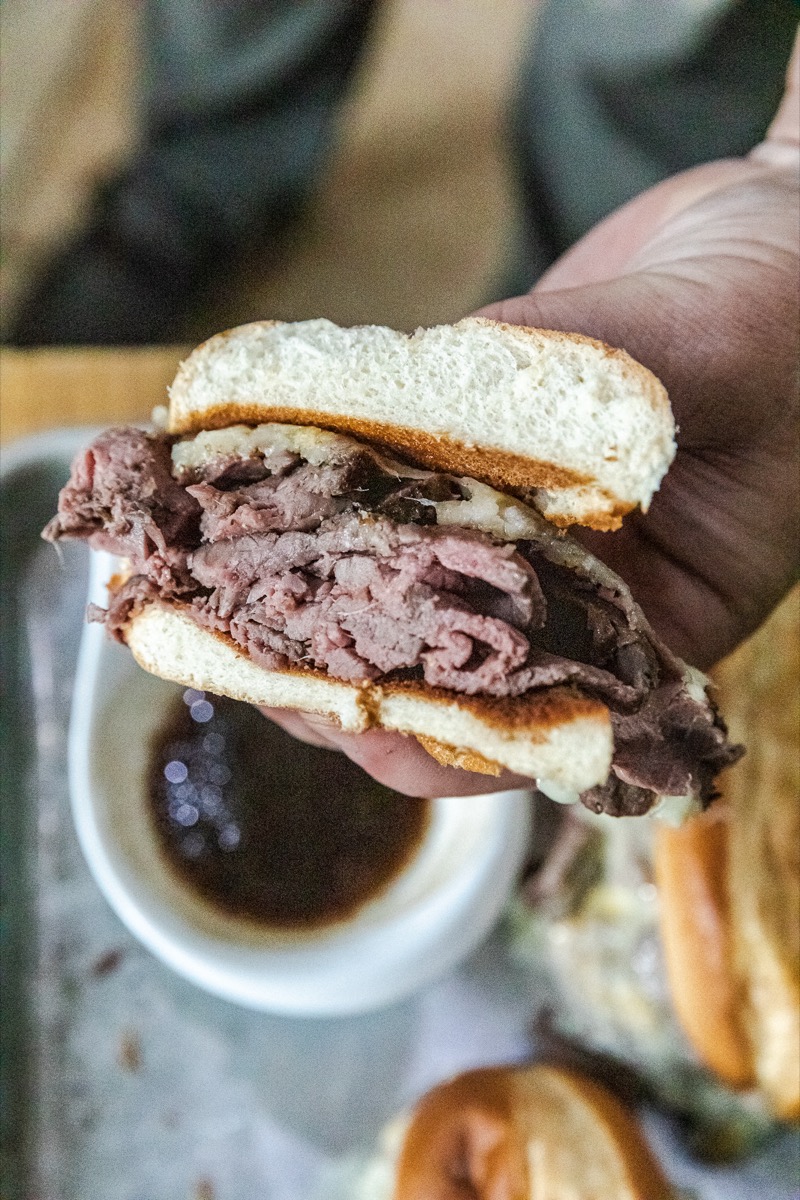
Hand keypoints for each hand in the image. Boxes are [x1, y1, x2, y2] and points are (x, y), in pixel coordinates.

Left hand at [261, 40, 798, 796]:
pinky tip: (253, 474)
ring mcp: (519, 520)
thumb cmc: (795, 307)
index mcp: (659, 619)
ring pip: (405, 578)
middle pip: (451, 665)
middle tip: (244, 651)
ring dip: (316, 582)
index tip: (348, 718)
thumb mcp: (724, 356)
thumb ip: (600, 397)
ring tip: (218, 583)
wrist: (780, 231)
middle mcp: (579, 586)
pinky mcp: (475, 453)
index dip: (443, 733)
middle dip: (348, 667)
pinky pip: (393, 479)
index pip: (538, 718)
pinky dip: (329, 479)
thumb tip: (448, 406)